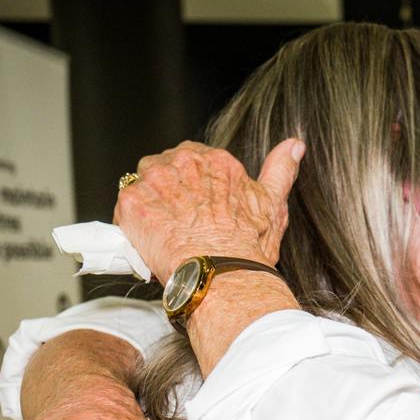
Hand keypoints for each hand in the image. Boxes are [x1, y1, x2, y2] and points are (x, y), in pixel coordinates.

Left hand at [114, 139, 305, 282]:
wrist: (222, 274)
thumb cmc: (247, 247)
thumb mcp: (272, 204)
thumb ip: (280, 170)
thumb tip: (294, 145)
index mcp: (217, 161)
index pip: (193, 160)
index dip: (192, 186)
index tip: (196, 207)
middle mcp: (185, 161)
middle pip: (165, 167)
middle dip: (169, 191)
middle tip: (180, 222)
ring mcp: (156, 179)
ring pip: (143, 184)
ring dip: (150, 205)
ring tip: (165, 232)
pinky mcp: (133, 201)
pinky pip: (125, 207)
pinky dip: (133, 223)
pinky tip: (151, 240)